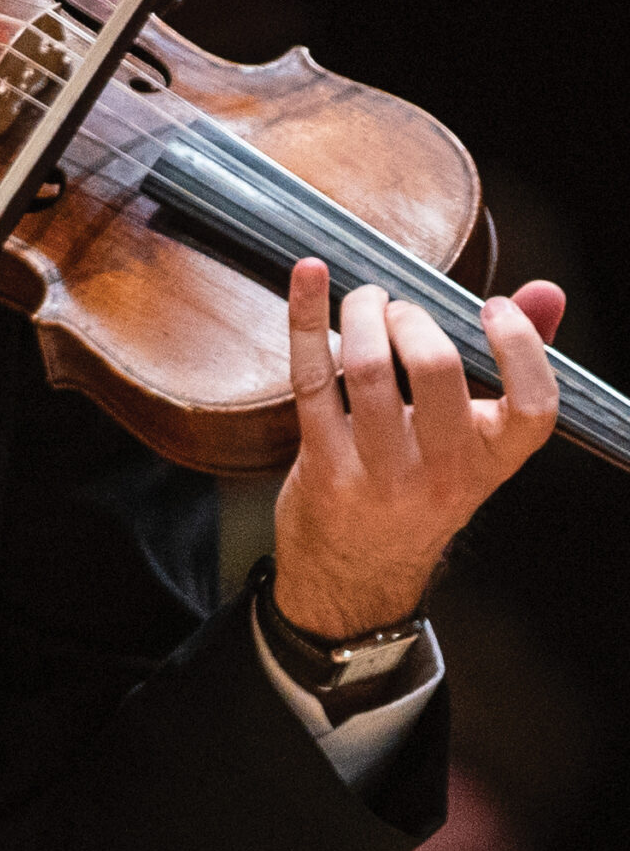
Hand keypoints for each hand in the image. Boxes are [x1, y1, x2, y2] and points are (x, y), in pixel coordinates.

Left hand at [272, 259, 562, 636]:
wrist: (357, 571)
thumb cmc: (419, 488)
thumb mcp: (474, 444)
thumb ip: (514, 367)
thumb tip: (544, 293)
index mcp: (493, 461)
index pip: (534, 406)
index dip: (520, 346)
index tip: (493, 306)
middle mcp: (443, 472)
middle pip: (438, 369)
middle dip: (413, 317)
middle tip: (397, 308)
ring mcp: (380, 474)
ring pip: (369, 370)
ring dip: (362, 315)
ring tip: (364, 302)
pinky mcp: (324, 468)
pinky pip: (312, 381)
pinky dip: (307, 321)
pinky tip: (309, 279)